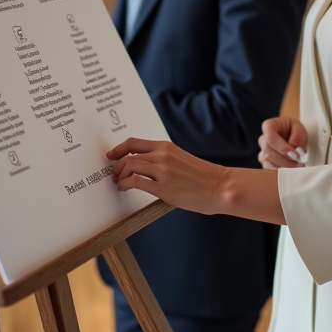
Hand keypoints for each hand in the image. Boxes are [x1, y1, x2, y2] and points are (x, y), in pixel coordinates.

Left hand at [106, 138, 227, 214]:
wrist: (220, 186)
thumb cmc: (203, 177)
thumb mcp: (181, 159)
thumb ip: (164, 160)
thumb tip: (145, 167)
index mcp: (166, 147)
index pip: (134, 143)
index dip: (118, 149)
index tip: (111, 155)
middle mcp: (163, 156)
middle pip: (128, 155)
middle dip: (116, 166)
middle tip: (114, 174)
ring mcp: (163, 171)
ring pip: (129, 166)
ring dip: (119, 176)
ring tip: (119, 183)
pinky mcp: (163, 188)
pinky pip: (135, 182)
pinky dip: (125, 185)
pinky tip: (125, 189)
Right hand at [257, 117, 307, 168]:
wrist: (293, 139)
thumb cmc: (294, 131)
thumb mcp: (299, 128)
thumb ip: (297, 135)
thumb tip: (293, 146)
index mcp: (269, 126)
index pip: (270, 138)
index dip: (282, 148)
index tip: (296, 155)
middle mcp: (263, 140)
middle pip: (268, 152)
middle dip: (285, 160)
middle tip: (300, 163)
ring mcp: (262, 153)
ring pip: (268, 163)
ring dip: (284, 168)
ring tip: (298, 167)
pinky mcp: (266, 164)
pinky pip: (270, 171)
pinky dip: (281, 173)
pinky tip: (292, 171)